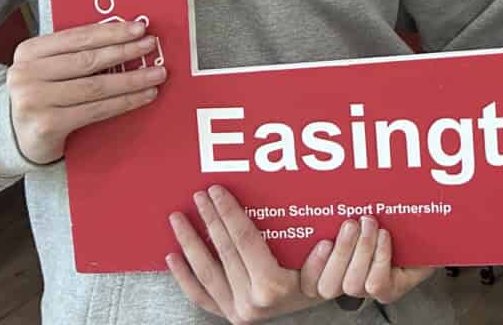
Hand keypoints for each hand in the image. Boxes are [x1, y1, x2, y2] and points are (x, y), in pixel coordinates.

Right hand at [6, 19, 164, 164]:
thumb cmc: (40, 94)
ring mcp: (35, 101)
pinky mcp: (47, 125)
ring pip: (96, 86)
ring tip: (156, 73)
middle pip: (88, 60)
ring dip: (132, 79)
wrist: (12, 135)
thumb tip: (126, 37)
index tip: (138, 28)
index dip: (111, 32)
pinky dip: (125, 102)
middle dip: (125, 51)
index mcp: (28, 52)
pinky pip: (96, 110)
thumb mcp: (47, 67)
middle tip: (150, 46)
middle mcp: (27, 74)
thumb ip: (74, 52)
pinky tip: (144, 95)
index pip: (78, 37)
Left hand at [165, 185, 436, 319]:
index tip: (216, 190)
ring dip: (188, 242)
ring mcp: (235, 312)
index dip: (228, 213)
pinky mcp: (228, 316)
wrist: (318, 306)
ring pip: (204, 272)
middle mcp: (249, 303)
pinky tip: (172, 257)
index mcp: (271, 287)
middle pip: (222, 251)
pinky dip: (183, 276)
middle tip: (199, 193)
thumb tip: (328, 243)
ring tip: (178, 218)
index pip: (242, 241)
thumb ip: (327, 256)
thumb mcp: (330, 267)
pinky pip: (200, 295)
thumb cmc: (327, 282)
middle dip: (209, 219)